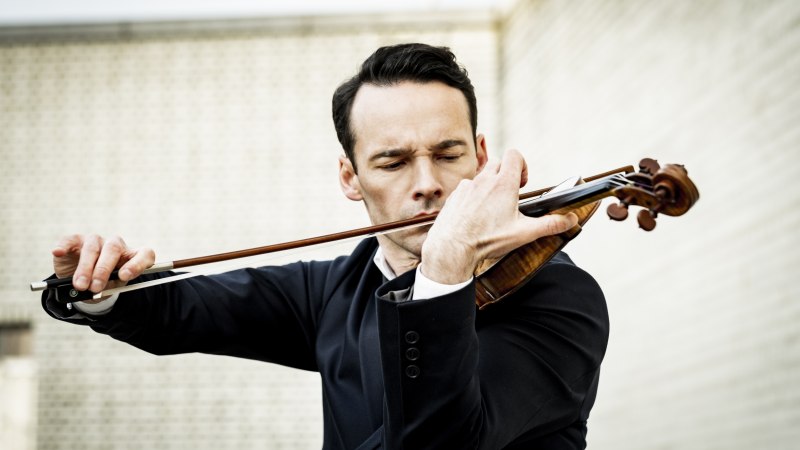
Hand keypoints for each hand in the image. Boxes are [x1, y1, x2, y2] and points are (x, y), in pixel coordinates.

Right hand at [52, 234, 154, 302]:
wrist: (84, 285)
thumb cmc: (103, 286)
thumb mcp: (110, 290)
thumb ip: (108, 288)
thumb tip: (96, 289)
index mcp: (130, 256)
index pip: (144, 254)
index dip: (137, 264)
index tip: (124, 276)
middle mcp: (115, 245)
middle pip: (113, 249)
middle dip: (103, 270)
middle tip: (95, 287)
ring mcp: (95, 241)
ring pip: (92, 248)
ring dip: (85, 268)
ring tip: (80, 285)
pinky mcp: (75, 241)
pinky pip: (70, 240)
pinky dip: (64, 246)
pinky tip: (58, 252)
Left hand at [420, 150, 577, 283]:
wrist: (452, 248)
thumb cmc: (487, 240)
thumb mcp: (523, 233)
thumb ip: (550, 224)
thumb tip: (571, 219)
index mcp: (503, 184)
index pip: (514, 155)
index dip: (522, 165)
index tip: (522, 184)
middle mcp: (483, 180)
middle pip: (497, 162)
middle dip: (506, 174)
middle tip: (509, 196)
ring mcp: (467, 186)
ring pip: (481, 175)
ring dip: (488, 185)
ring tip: (491, 208)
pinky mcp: (454, 195)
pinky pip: (466, 188)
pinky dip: (473, 196)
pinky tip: (474, 214)